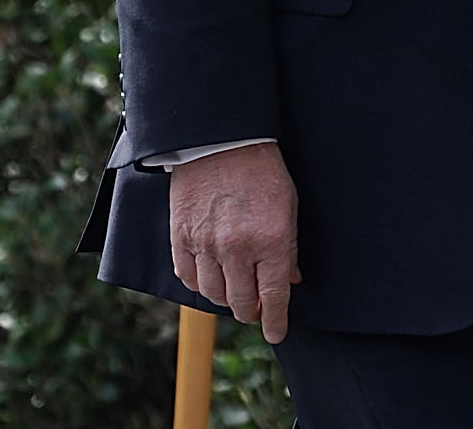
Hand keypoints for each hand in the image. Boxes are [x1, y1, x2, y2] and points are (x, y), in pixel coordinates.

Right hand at [167, 142, 301, 341]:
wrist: (223, 139)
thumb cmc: (263, 170)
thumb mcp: (289, 206)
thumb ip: (290, 247)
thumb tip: (291, 279)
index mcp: (271, 241)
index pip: (273, 297)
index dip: (275, 321)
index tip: (275, 333)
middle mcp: (238, 249)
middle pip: (242, 303)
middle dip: (251, 312)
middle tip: (255, 308)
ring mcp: (206, 244)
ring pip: (213, 295)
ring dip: (226, 299)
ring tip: (234, 290)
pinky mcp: (181, 236)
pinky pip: (188, 277)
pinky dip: (199, 283)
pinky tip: (209, 277)